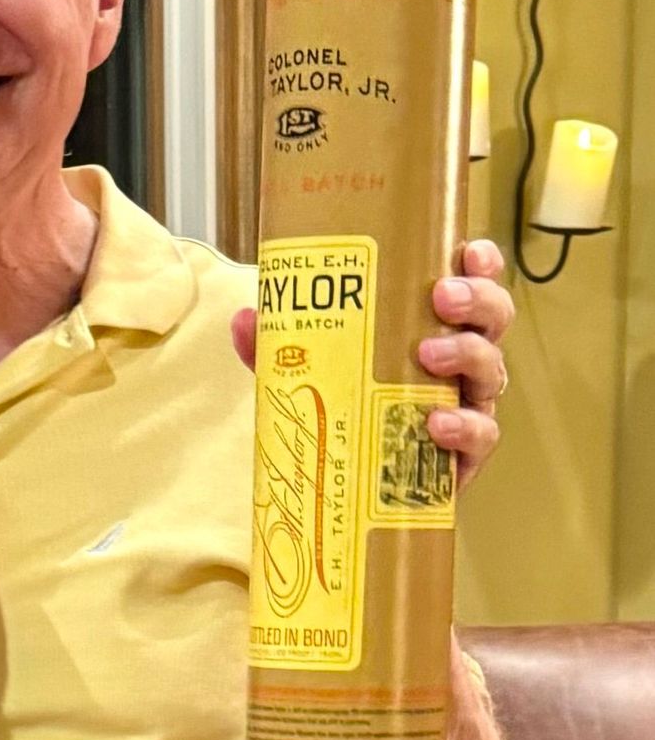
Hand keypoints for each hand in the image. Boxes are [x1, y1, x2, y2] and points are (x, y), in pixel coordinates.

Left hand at [231, 240, 512, 491]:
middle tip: (444, 297)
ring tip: (429, 355)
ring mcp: (468, 406)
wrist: (352, 488)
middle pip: (493, 320)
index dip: (481, 265)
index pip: (472, 284)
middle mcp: (461, 362)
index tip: (467, 252)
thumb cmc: (345, 411)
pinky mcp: (464, 456)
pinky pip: (480, 437)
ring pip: (491, 371)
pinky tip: (437, 422)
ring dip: (466, 356)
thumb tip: (246, 318)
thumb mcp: (306, 370)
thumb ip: (276, 346)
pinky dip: (463, 427)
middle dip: (477, 301)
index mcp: (434, 328)